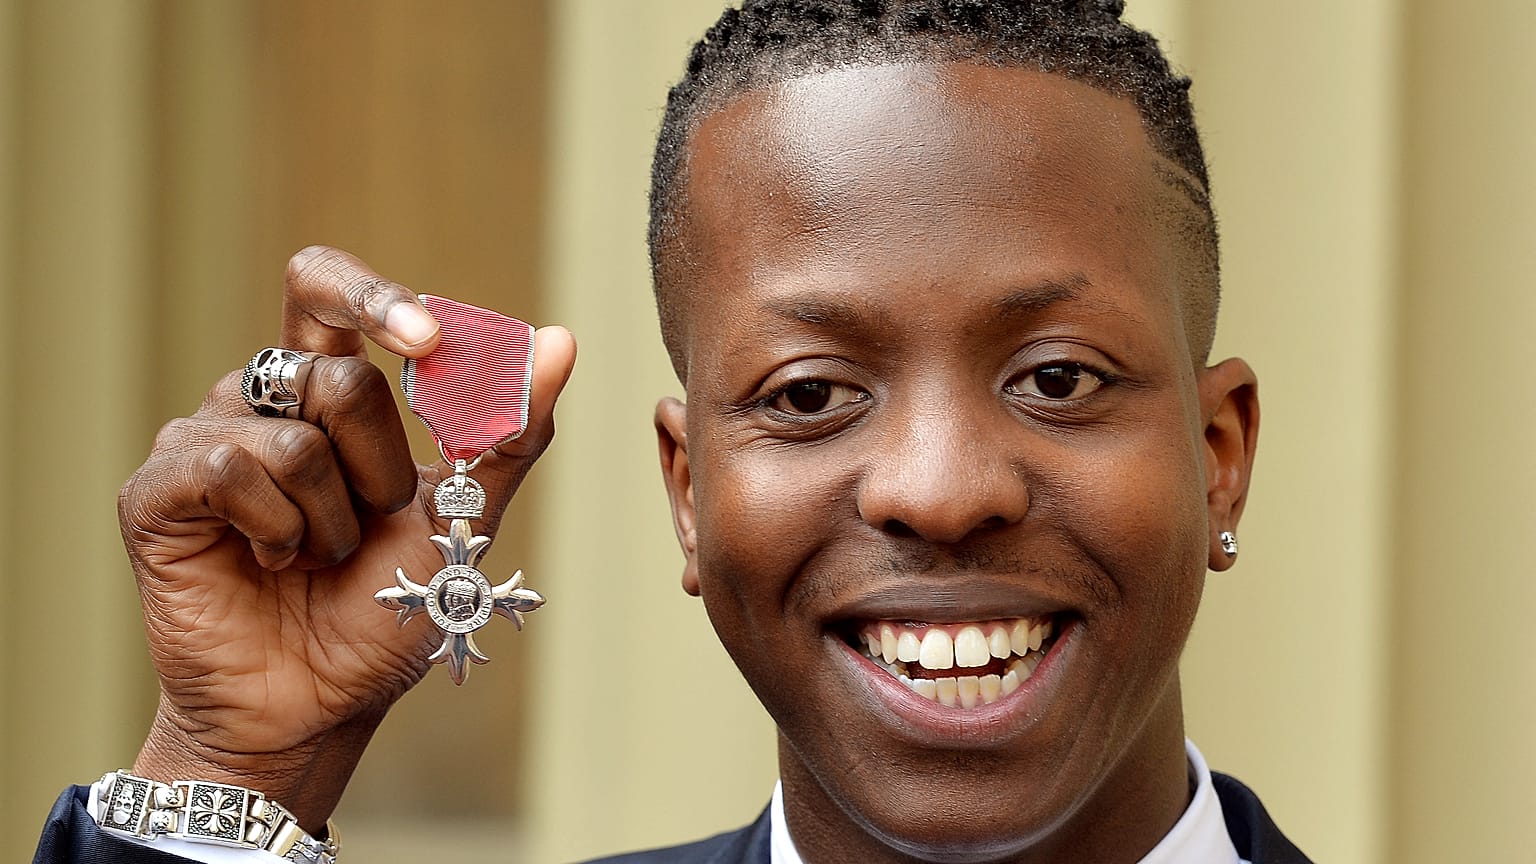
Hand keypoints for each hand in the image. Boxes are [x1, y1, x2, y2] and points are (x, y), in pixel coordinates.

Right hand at [118, 246, 575, 830]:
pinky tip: (268, 564)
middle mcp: (261, 400)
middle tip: (368, 525)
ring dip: (332, 519)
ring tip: (315, 558)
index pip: (327, 290)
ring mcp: (202, 439)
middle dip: (381, 470)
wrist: (318, 704)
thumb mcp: (463, 519)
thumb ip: (508, 433)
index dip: (374, 299)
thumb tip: (561, 340)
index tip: (429, 341)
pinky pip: (231, 471)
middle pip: (338, 376)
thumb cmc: (386, 607)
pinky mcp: (157, 490)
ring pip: (293, 437)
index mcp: (326, 390)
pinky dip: (276, 531)